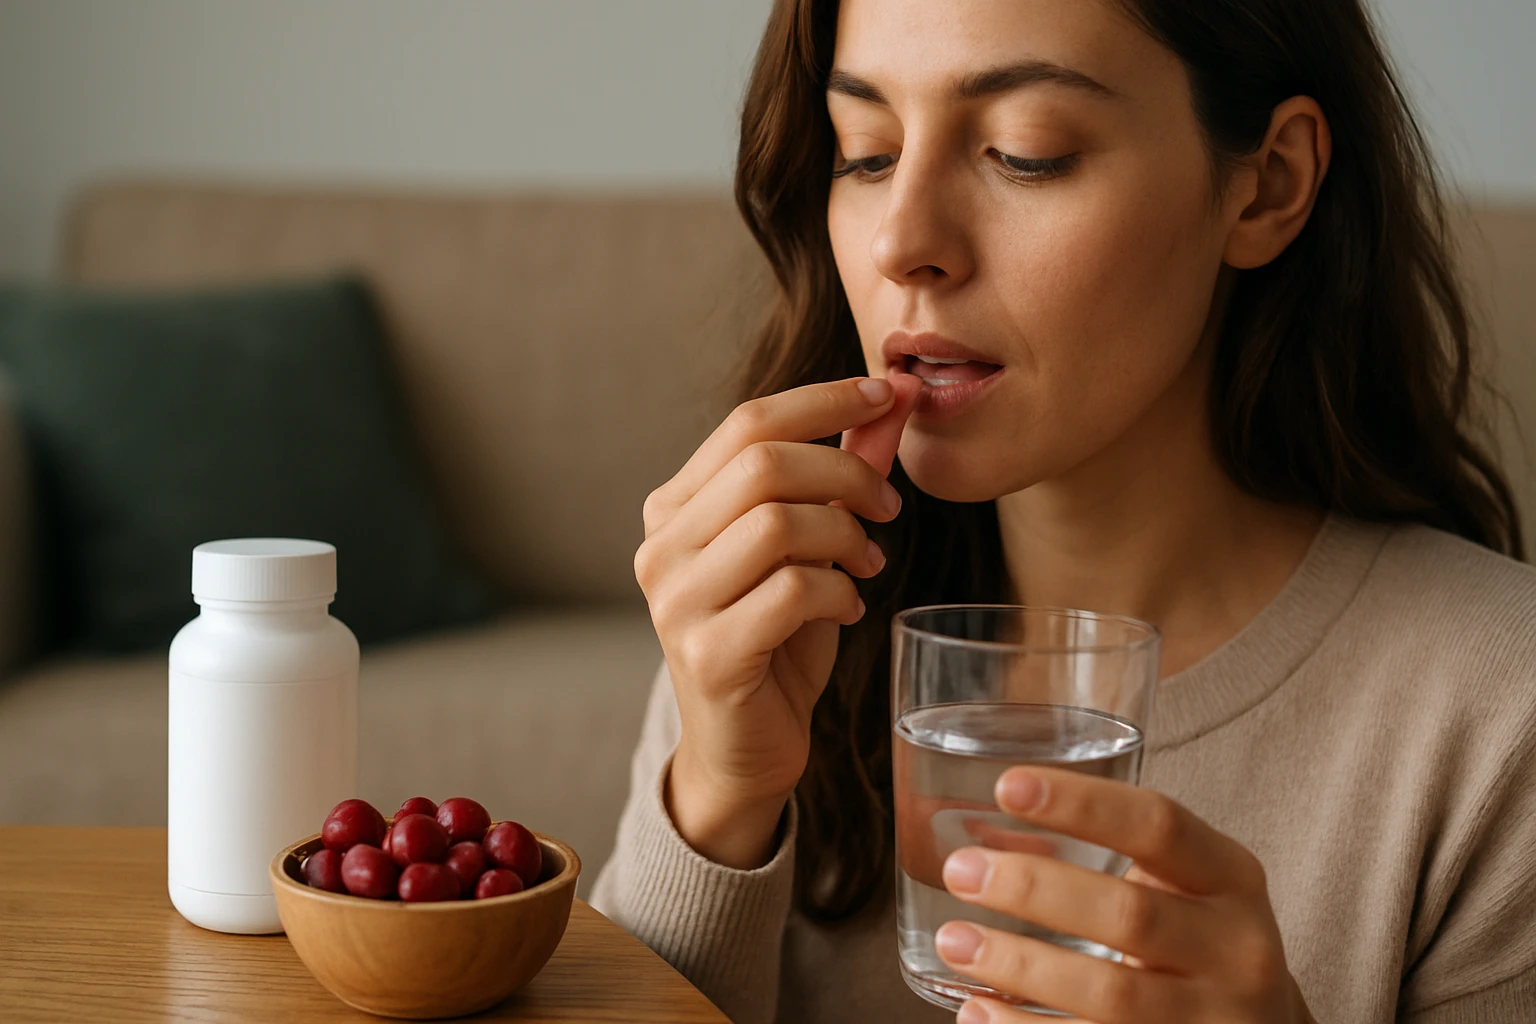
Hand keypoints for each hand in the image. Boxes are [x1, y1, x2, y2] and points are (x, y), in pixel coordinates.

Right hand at [636, 374, 920, 867]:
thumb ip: (838, 475)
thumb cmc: (777, 639)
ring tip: (867, 564)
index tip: (884, 395)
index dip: (822, 400)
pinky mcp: (708, 655)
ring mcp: (676, 603)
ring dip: (846, 537)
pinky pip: (792, 592)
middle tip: (889, 507)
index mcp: (674, 509)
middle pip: (763, 464)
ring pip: (778, 524)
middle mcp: (661, 549)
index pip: (747, 423)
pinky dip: (839, 592)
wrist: (745, 747)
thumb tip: (890, 403)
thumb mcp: (809, 546)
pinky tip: (847, 610)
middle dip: (846, 473)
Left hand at [934, 767, 1316, 1023]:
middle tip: (961, 870)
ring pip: (1111, 992)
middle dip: (1033, 888)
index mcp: (1230, 879)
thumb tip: (983, 840)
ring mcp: (1213, 1019)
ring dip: (1021, 965)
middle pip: (1129, 913)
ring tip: (956, 941)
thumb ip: (1111, 858)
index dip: (1083, 803)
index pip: (1159, 825)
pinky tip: (977, 1009)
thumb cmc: (1197, 943)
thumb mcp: (1182, 888)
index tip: (1008, 786)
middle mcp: (1235, 949)